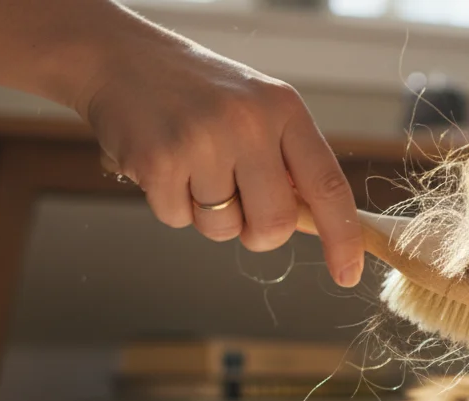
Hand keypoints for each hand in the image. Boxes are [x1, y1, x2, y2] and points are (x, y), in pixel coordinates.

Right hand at [79, 35, 363, 286]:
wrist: (121, 59)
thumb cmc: (199, 93)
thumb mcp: (259, 110)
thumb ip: (288, 162)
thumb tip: (318, 226)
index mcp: (284, 110)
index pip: (329, 187)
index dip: (342, 238)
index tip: (347, 274)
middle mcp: (248, 124)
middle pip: (275, 225)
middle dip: (258, 233)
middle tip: (238, 206)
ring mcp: (203, 142)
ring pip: (224, 229)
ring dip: (208, 215)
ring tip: (192, 168)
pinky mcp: (159, 161)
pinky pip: (178, 219)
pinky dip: (171, 204)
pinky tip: (164, 164)